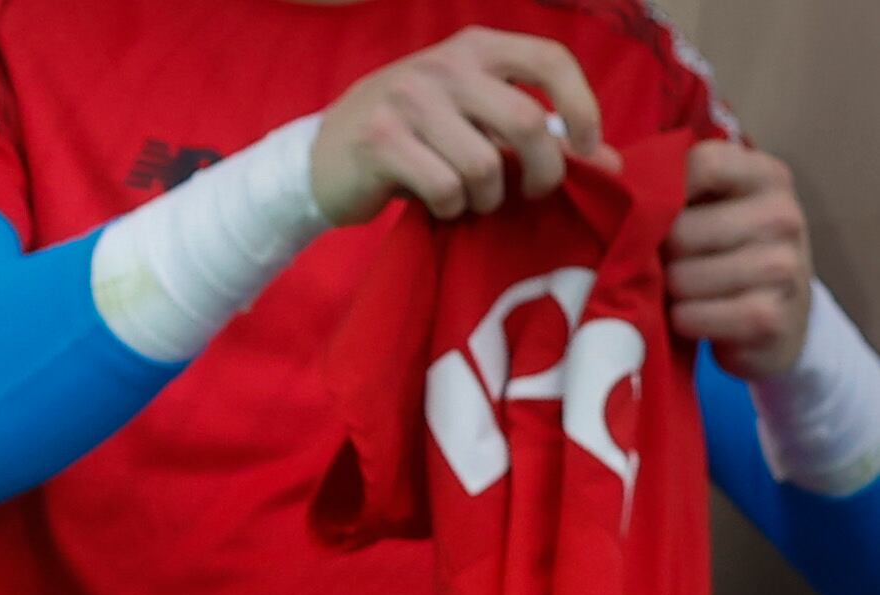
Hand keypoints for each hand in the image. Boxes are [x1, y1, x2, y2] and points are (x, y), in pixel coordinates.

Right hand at [309, 28, 619, 226]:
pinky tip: (440, 204)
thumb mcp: (473, 120)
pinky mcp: (381, 141)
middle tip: (532, 193)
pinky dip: (451, 208)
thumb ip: (536, 134)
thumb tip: (611, 163)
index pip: (550, 60)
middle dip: (542, 171)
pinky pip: (445, 187)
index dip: (583, 106)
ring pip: (485, 165)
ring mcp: (410, 100)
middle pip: (526, 122)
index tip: (589, 149)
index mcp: (475, 47)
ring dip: (487, 198)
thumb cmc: (412, 138)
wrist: (322, 156)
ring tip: (472, 200)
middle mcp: (445, 65)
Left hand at [666, 140, 812, 377]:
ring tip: (681, 289)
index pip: (702, 165)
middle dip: (659, 253)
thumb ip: (665, 180)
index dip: (660, 192)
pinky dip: (680, 320)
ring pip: (682, 278)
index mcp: (766, 176)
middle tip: (666, 262)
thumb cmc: (724, 250)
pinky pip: (692, 316)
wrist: (776, 316)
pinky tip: (690, 315)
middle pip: (680, 231)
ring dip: (667, 291)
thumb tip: (597, 161)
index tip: (650, 212)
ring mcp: (782, 266)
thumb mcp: (708, 205)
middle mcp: (782, 215)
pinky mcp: (768, 317)